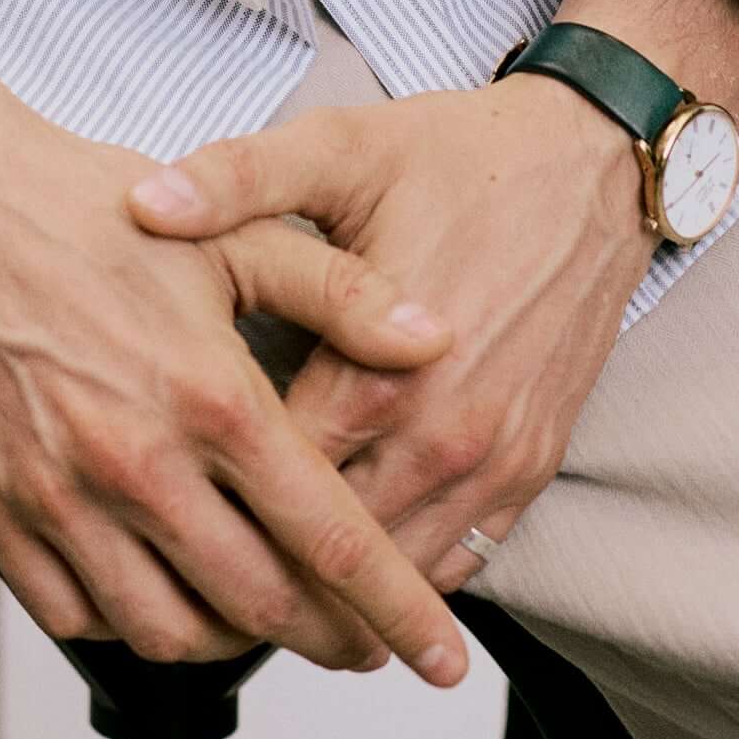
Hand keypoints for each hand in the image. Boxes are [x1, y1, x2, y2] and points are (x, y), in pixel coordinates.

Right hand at [0, 1, 468, 679]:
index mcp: (211, 395)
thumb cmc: (89, 207)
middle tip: (360, 641)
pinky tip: (160, 585)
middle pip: (259, 607)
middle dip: (328, 640)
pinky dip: (129, 623)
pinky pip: (75, 618)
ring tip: (261, 612)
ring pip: (167, 633)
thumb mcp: (234, 231)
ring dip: (229, 641)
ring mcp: (60, 498)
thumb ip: (343, 294)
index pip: (331, 539)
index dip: (398, 610)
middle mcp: (138, 463)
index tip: (442, 660)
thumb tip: (434, 341)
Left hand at [126, 76, 658, 589]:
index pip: (274, 480)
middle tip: (192, 574)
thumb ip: (237, 179)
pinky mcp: (533, 467)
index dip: (209, 499)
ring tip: (263, 592)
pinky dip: (407, 572)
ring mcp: (495, 461)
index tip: (155, 507)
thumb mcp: (341, 146)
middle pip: (334, 549)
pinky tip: (355, 570)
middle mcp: (442, 434)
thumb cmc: (463, 155)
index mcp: (381, 367)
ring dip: (337, 589)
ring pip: (398, 572)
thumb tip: (146, 206)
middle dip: (263, 562)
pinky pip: (462, 561)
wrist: (592, 163)